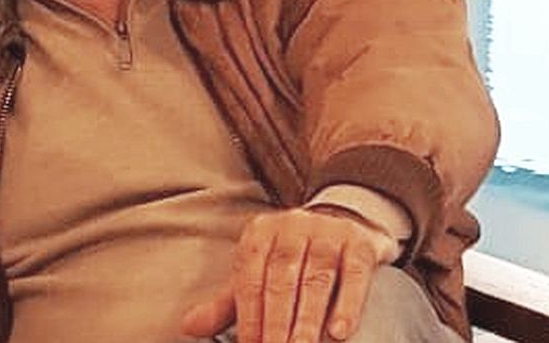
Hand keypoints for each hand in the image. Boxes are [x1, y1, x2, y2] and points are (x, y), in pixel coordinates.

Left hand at [181, 208, 396, 342]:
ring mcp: (327, 232)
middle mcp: (291, 227)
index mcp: (260, 233)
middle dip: (276, 324)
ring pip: (316, 281)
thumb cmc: (295, 256)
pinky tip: (339, 334)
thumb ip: (230, 302)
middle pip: (281, 281)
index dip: (248, 317)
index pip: (250, 279)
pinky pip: (353, 276)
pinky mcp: (358, 243)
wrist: (345, 219)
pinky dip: (346, 306)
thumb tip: (190, 327)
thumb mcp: (260, 272)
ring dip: (307, 322)